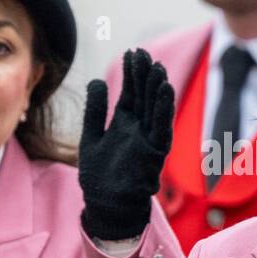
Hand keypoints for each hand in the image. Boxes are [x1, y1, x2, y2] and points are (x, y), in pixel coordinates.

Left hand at [78, 48, 173, 240]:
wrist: (105, 205)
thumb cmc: (99, 176)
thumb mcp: (91, 137)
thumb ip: (95, 111)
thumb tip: (96, 81)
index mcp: (124, 123)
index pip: (131, 92)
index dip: (132, 73)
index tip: (132, 52)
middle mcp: (139, 128)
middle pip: (145, 96)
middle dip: (145, 75)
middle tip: (145, 53)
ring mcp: (148, 140)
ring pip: (156, 109)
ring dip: (158, 88)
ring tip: (157, 67)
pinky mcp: (155, 153)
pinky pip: (161, 127)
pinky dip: (163, 109)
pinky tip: (165, 90)